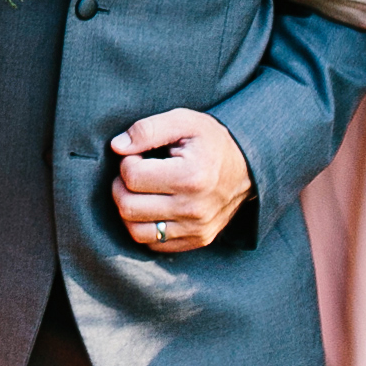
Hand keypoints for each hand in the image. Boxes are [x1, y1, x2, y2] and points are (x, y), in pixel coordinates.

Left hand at [109, 110, 252, 254]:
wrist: (248, 167)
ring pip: (136, 231)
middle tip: (135, 173)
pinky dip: (144, 226)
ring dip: (129, 210)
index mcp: (191, 177)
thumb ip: (147, 129)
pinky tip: (152, 207)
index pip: (132, 177)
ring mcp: (197, 229)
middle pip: (128, 207)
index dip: (127, 161)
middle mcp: (194, 209)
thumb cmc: (210, 141)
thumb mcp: (183, 121)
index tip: (140, 155)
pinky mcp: (198, 240)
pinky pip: (153, 244)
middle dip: (121, 186)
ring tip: (141, 191)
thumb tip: (117, 147)